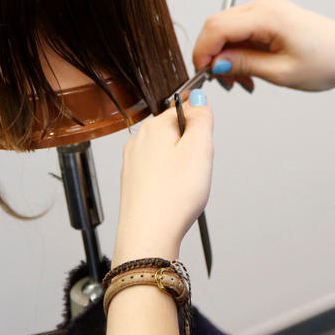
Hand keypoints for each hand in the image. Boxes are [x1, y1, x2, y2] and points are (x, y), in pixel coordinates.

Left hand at [113, 90, 213, 263]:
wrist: (148, 236)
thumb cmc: (173, 197)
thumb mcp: (200, 149)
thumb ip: (202, 118)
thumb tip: (199, 98)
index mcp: (154, 126)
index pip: (185, 109)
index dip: (200, 130)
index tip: (202, 149)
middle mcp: (138, 140)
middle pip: (176, 132)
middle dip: (191, 149)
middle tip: (195, 171)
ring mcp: (132, 161)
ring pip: (168, 153)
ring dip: (181, 166)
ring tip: (183, 186)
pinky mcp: (132, 182)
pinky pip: (159, 172)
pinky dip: (170, 181)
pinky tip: (172, 195)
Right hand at [192, 0, 334, 92]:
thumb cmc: (328, 61)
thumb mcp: (282, 72)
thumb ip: (244, 64)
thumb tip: (215, 64)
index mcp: (267, 15)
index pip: (216, 26)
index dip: (203, 52)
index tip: (203, 75)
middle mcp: (264, 5)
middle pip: (218, 25)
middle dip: (213, 55)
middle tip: (224, 84)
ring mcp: (268, 8)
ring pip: (228, 29)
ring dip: (226, 55)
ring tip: (241, 83)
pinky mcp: (272, 16)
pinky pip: (243, 30)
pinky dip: (239, 51)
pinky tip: (248, 71)